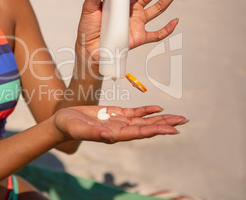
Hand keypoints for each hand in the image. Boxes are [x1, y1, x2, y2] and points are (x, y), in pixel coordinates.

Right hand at [54, 105, 186, 143]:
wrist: (62, 122)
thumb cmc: (68, 126)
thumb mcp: (78, 128)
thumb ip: (94, 133)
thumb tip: (110, 137)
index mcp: (114, 135)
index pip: (139, 132)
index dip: (156, 130)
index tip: (172, 129)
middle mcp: (120, 130)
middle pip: (146, 127)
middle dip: (164, 124)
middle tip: (183, 121)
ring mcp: (118, 122)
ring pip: (143, 120)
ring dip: (160, 118)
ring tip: (177, 117)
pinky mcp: (114, 114)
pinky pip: (134, 113)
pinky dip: (146, 110)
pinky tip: (157, 108)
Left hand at [76, 0, 181, 64]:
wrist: (89, 49)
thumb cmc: (88, 28)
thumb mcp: (88, 9)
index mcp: (121, 2)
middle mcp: (132, 11)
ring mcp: (137, 23)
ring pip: (158, 9)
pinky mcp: (139, 38)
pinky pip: (157, 34)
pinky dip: (167, 29)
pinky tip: (175, 21)